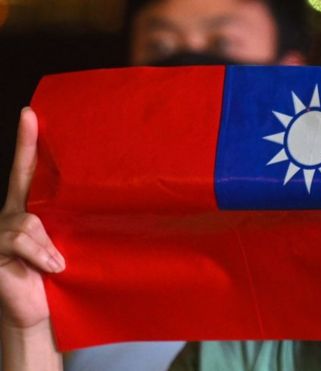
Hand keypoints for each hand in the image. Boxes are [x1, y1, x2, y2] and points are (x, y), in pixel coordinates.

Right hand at [0, 107, 64, 329]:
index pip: (28, 171)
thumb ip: (70, 223)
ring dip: (47, 243)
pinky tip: (51, 267)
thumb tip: (96, 203)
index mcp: (32, 209)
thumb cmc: (58, 276)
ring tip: (59, 263)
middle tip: (30, 116)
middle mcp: (13, 213)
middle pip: (21, 177)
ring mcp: (1, 231)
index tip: (31, 113)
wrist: (40, 310)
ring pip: (28, 219)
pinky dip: (40, 253)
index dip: (27, 143)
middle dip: (25, 147)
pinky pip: (20, 238)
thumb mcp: (68, 244)